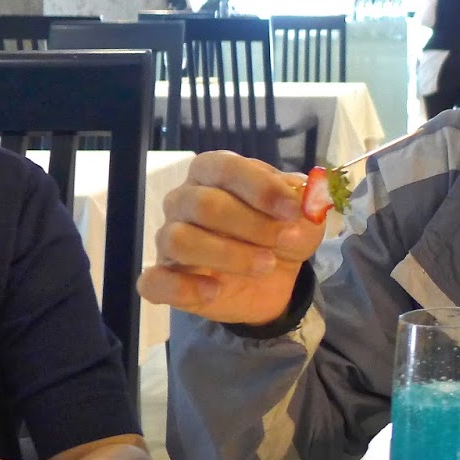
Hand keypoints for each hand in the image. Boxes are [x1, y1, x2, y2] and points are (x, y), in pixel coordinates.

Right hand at [138, 151, 325, 325]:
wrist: (276, 279)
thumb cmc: (282, 233)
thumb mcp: (305, 218)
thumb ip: (304, 202)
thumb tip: (303, 194)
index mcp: (214, 174)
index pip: (224, 167)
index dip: (259, 187)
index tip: (292, 210)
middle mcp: (185, 201)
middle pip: (203, 204)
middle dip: (251, 224)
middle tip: (284, 240)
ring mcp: (170, 239)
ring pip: (181, 240)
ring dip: (228, 254)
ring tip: (264, 265)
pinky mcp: (165, 278)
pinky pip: (155, 281)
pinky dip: (184, 287)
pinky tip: (215, 291)